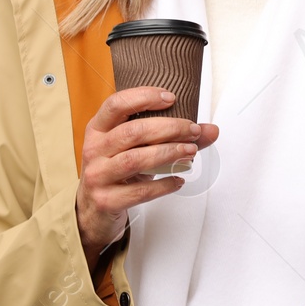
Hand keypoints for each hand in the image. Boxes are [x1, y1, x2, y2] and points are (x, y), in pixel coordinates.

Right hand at [76, 87, 219, 270]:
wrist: (94, 208)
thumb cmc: (117, 171)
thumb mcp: (136, 148)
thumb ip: (172, 137)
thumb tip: (210, 130)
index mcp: (98, 129)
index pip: (116, 104)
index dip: (144, 97)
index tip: (171, 98)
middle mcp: (94, 150)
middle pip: (133, 132)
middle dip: (169, 128)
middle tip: (193, 130)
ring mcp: (98, 176)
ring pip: (135, 159)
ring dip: (168, 153)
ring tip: (189, 151)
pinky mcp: (107, 200)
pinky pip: (140, 191)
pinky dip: (164, 185)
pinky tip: (178, 179)